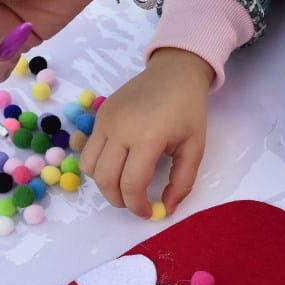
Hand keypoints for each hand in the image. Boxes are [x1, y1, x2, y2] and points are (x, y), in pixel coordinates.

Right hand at [81, 49, 212, 216]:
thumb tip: (166, 209)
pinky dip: (100, 165)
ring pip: (89, 167)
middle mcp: (120, 128)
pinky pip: (89, 149)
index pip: (131, 184)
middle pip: (105, 180)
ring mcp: (105, 120)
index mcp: (148, 136)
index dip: (138, 206)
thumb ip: (182, 182)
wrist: (175, 71)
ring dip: (104, 184)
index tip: (149, 212)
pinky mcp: (100, 115)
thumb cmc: (189, 110)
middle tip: (135, 203)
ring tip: (124, 185)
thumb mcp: (195, 147)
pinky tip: (119, 164)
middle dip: (119, 200)